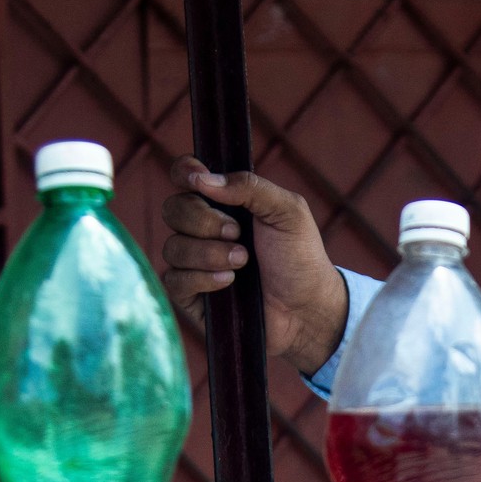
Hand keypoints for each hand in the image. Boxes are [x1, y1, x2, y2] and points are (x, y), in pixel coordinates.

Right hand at [161, 156, 347, 377]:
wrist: (307, 308)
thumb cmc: (300, 258)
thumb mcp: (288, 211)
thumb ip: (250, 186)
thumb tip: (202, 179)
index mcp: (225, 203)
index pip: (186, 177)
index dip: (185, 173)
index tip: (197, 179)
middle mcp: (204, 229)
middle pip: (173, 209)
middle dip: (204, 220)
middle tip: (238, 233)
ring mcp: (195, 262)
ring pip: (173, 247)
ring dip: (209, 253)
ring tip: (243, 262)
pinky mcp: (191, 295)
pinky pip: (174, 280)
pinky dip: (203, 278)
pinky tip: (230, 282)